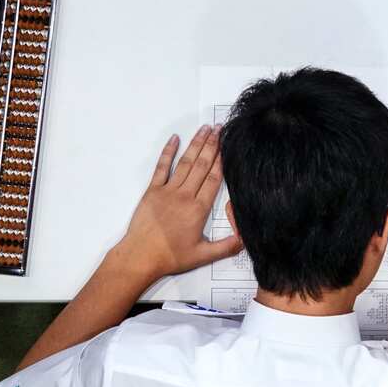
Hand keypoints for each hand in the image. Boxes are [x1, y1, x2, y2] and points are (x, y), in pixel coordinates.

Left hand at [110, 126, 242, 286]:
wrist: (140, 257)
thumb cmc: (171, 257)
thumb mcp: (204, 256)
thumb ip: (228, 246)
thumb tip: (247, 237)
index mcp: (199, 209)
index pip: (214, 179)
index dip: (222, 160)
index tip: (228, 145)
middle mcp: (184, 195)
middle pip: (201, 165)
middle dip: (212, 145)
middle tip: (220, 129)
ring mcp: (167, 191)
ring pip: (185, 163)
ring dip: (196, 144)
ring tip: (205, 129)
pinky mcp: (152, 191)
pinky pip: (162, 167)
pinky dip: (168, 152)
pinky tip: (174, 139)